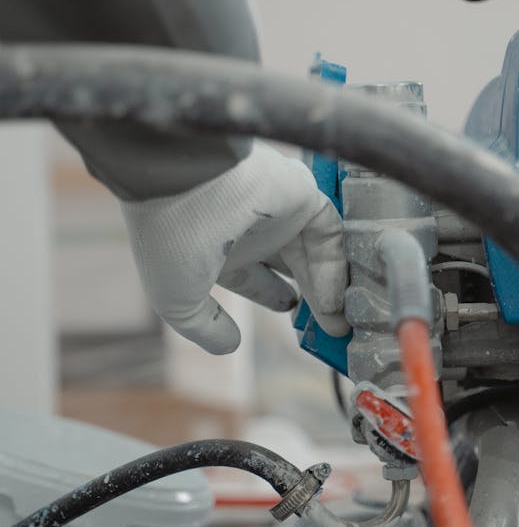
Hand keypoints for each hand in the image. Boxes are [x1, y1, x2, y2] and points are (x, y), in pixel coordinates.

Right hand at [120, 143, 348, 352]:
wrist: (183, 180)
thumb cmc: (171, 240)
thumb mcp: (177, 300)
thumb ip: (204, 327)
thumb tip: (229, 346)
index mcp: (220, 249)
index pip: (255, 275)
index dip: (274, 296)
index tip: (294, 317)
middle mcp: (251, 229)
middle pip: (292, 267)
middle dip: (310, 299)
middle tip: (330, 330)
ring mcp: (279, 211)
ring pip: (314, 253)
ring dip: (327, 290)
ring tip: (338, 326)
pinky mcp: (303, 195)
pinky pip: (328, 233)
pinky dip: (333, 266)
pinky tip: (332, 300)